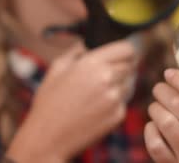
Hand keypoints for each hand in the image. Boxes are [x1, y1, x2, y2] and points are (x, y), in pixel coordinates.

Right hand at [6, 40, 137, 161]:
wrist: (48, 137)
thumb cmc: (49, 101)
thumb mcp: (57, 68)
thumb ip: (77, 50)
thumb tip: (89, 42)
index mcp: (92, 63)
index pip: (127, 48)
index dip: (125, 50)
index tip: (121, 54)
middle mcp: (107, 79)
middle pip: (130, 65)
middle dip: (121, 67)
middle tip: (106, 75)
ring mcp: (115, 98)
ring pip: (128, 83)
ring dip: (119, 84)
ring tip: (97, 94)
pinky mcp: (118, 115)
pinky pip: (124, 102)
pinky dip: (115, 102)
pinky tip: (96, 108)